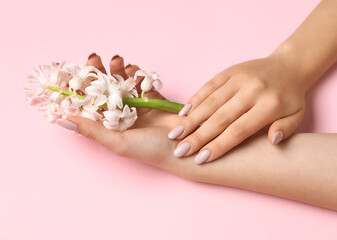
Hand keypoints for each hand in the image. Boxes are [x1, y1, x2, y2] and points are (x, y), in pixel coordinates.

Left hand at [60, 54, 191, 177]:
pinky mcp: (152, 98)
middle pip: (104, 90)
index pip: (88, 105)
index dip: (79, 89)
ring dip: (117, 70)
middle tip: (94, 58)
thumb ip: (92, 130)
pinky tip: (133, 69)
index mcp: (109, 126)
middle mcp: (120, 114)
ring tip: (117, 59)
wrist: (185, 145)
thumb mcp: (118, 142)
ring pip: (122, 83)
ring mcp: (136, 105)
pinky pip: (141, 82)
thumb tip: (61, 119)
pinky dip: (136, 73)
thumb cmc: (150, 150)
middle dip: (97, 73)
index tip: (72, 74)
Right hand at [168, 55, 305, 163]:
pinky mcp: (230, 70)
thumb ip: (285, 129)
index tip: (200, 159)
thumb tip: (271, 141)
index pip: (239, 130)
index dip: (218, 145)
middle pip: (220, 118)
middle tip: (180, 151)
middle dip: (198, 136)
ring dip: (191, 119)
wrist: (289, 66)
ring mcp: (239, 78)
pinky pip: (209, 85)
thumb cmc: (290, 97)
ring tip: (174, 134)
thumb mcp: (297, 116)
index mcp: (269, 105)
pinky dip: (195, 99)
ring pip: (211, 101)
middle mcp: (252, 90)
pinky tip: (182, 113)